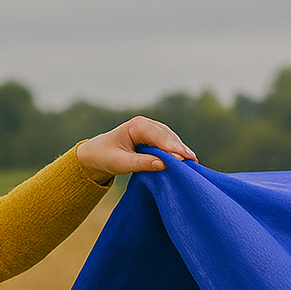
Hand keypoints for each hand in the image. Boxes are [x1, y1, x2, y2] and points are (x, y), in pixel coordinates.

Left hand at [75, 116, 197, 183]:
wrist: (97, 154)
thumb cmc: (106, 157)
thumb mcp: (120, 163)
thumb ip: (141, 163)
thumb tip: (163, 165)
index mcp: (136, 126)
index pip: (158, 135)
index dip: (172, 147)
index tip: (184, 158)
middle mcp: (145, 124)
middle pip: (167, 135)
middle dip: (180, 148)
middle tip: (193, 161)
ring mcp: (150, 129)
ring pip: (170, 138)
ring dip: (181, 149)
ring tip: (193, 161)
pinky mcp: (153, 138)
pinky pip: (167, 143)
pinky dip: (176, 150)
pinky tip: (185, 159)